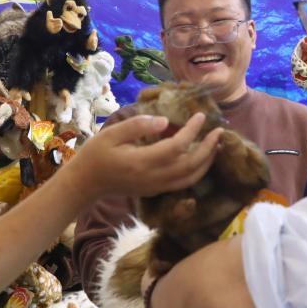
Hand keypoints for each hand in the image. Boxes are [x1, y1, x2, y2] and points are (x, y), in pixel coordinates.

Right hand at [67, 113, 220, 198]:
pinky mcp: (155, 190)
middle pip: (190, 165)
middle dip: (208, 148)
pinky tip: (201, 159)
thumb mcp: (111, 134)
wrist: (86, 183)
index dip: (192, 131)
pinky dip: (196, 172)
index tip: (200, 116)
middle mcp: (153, 177)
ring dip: (207, 162)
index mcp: (142, 161)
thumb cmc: (96, 154)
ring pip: (190, 178)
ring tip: (216, 146)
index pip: (176, 147)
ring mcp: (155, 187)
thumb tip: (165, 121)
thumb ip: (138, 126)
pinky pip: (182, 184)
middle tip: (219, 131)